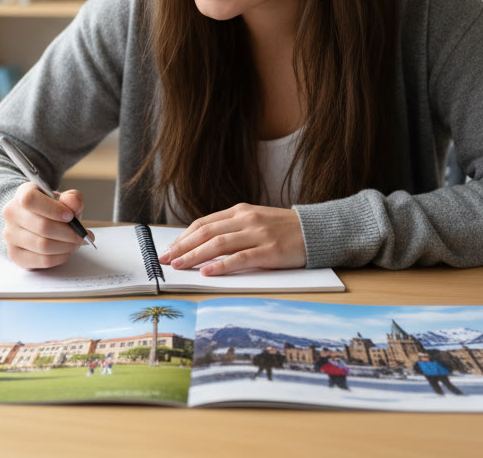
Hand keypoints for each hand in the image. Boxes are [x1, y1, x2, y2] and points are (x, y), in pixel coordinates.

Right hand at [2, 182, 89, 269]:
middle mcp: (12, 213)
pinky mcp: (15, 255)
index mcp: (22, 193)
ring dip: (66, 246)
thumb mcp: (65, 200)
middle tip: (82, 235)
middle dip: (68, 233)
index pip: (30, 199)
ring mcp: (10, 235)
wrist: (37, 222)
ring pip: (43, 245)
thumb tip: (72, 202)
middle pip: (42, 226)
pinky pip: (42, 260)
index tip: (70, 216)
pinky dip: (60, 257)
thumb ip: (72, 198)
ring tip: (76, 243)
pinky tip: (66, 251)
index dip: (52, 209)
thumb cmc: (52, 210)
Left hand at [157, 203, 305, 275]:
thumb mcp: (256, 221)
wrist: (316, 231)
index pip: (204, 223)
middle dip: (182, 246)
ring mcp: (258, 234)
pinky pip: (240, 259)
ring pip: (219, 244)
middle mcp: (246, 220)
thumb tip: (202, 245)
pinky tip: (207, 272)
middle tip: (166, 260)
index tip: (169, 249)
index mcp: (240, 211)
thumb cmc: (284, 229)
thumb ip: (232, 229)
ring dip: (195, 255)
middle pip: (206, 233)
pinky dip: (221, 266)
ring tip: (179, 265)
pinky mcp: (269, 251)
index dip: (183, 237)